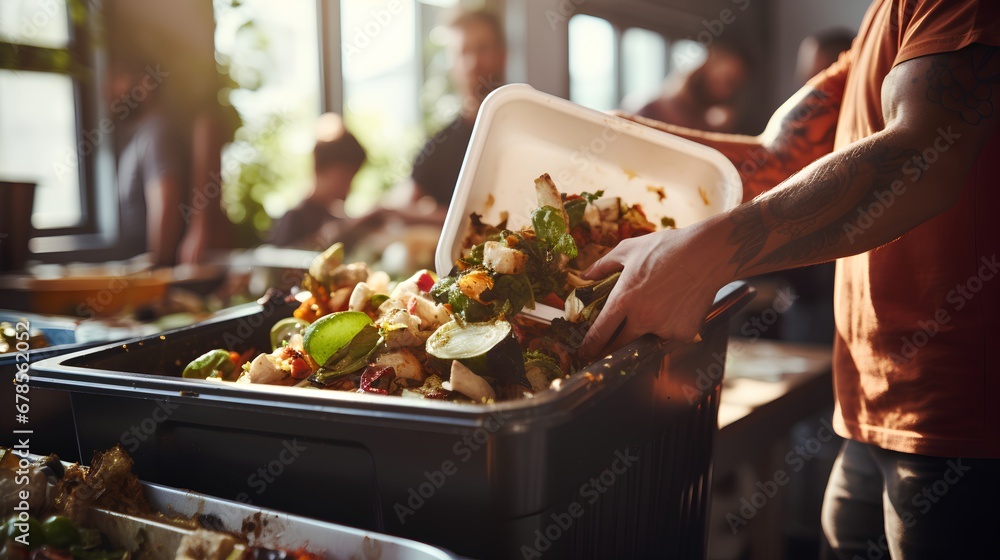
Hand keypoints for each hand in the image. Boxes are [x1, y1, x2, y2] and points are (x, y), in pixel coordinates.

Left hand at [581, 223, 730, 358]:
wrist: (707, 254)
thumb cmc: (667, 248)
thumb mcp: (628, 249)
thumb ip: (603, 265)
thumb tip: (584, 275)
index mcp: (624, 300)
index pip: (600, 332)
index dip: (590, 346)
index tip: (584, 353)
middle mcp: (642, 318)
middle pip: (619, 346)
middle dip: (612, 349)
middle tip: (610, 346)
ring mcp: (664, 328)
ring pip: (648, 339)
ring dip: (648, 330)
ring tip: (660, 305)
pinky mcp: (683, 333)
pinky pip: (672, 336)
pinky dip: (672, 326)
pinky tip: (678, 306)